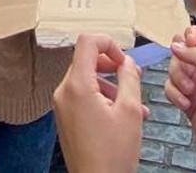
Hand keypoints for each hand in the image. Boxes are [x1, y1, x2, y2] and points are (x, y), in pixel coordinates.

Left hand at [53, 34, 146, 172]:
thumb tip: (128, 62)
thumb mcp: (130, 111)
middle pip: (86, 60)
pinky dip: (101, 97)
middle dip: (112, 66)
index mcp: (77, 85)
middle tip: (132, 77)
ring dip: (110, 85)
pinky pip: (82, 96)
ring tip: (134, 104)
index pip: (86, 42)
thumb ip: (130, 79)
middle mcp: (64, 92)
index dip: (108, 43)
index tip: (123, 59)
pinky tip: (121, 114)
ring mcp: (62, 105)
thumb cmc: (112, 154)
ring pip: (86, 79)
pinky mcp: (65, 117)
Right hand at [166, 26, 195, 172]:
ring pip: (175, 70)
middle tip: (188, 71)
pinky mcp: (188, 102)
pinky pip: (171, 89)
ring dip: (178, 80)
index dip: (191, 36)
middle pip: (184, 52)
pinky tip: (186, 104)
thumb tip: (178, 44)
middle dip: (181, 61)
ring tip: (190, 92)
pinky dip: (175, 95)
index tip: (187, 42)